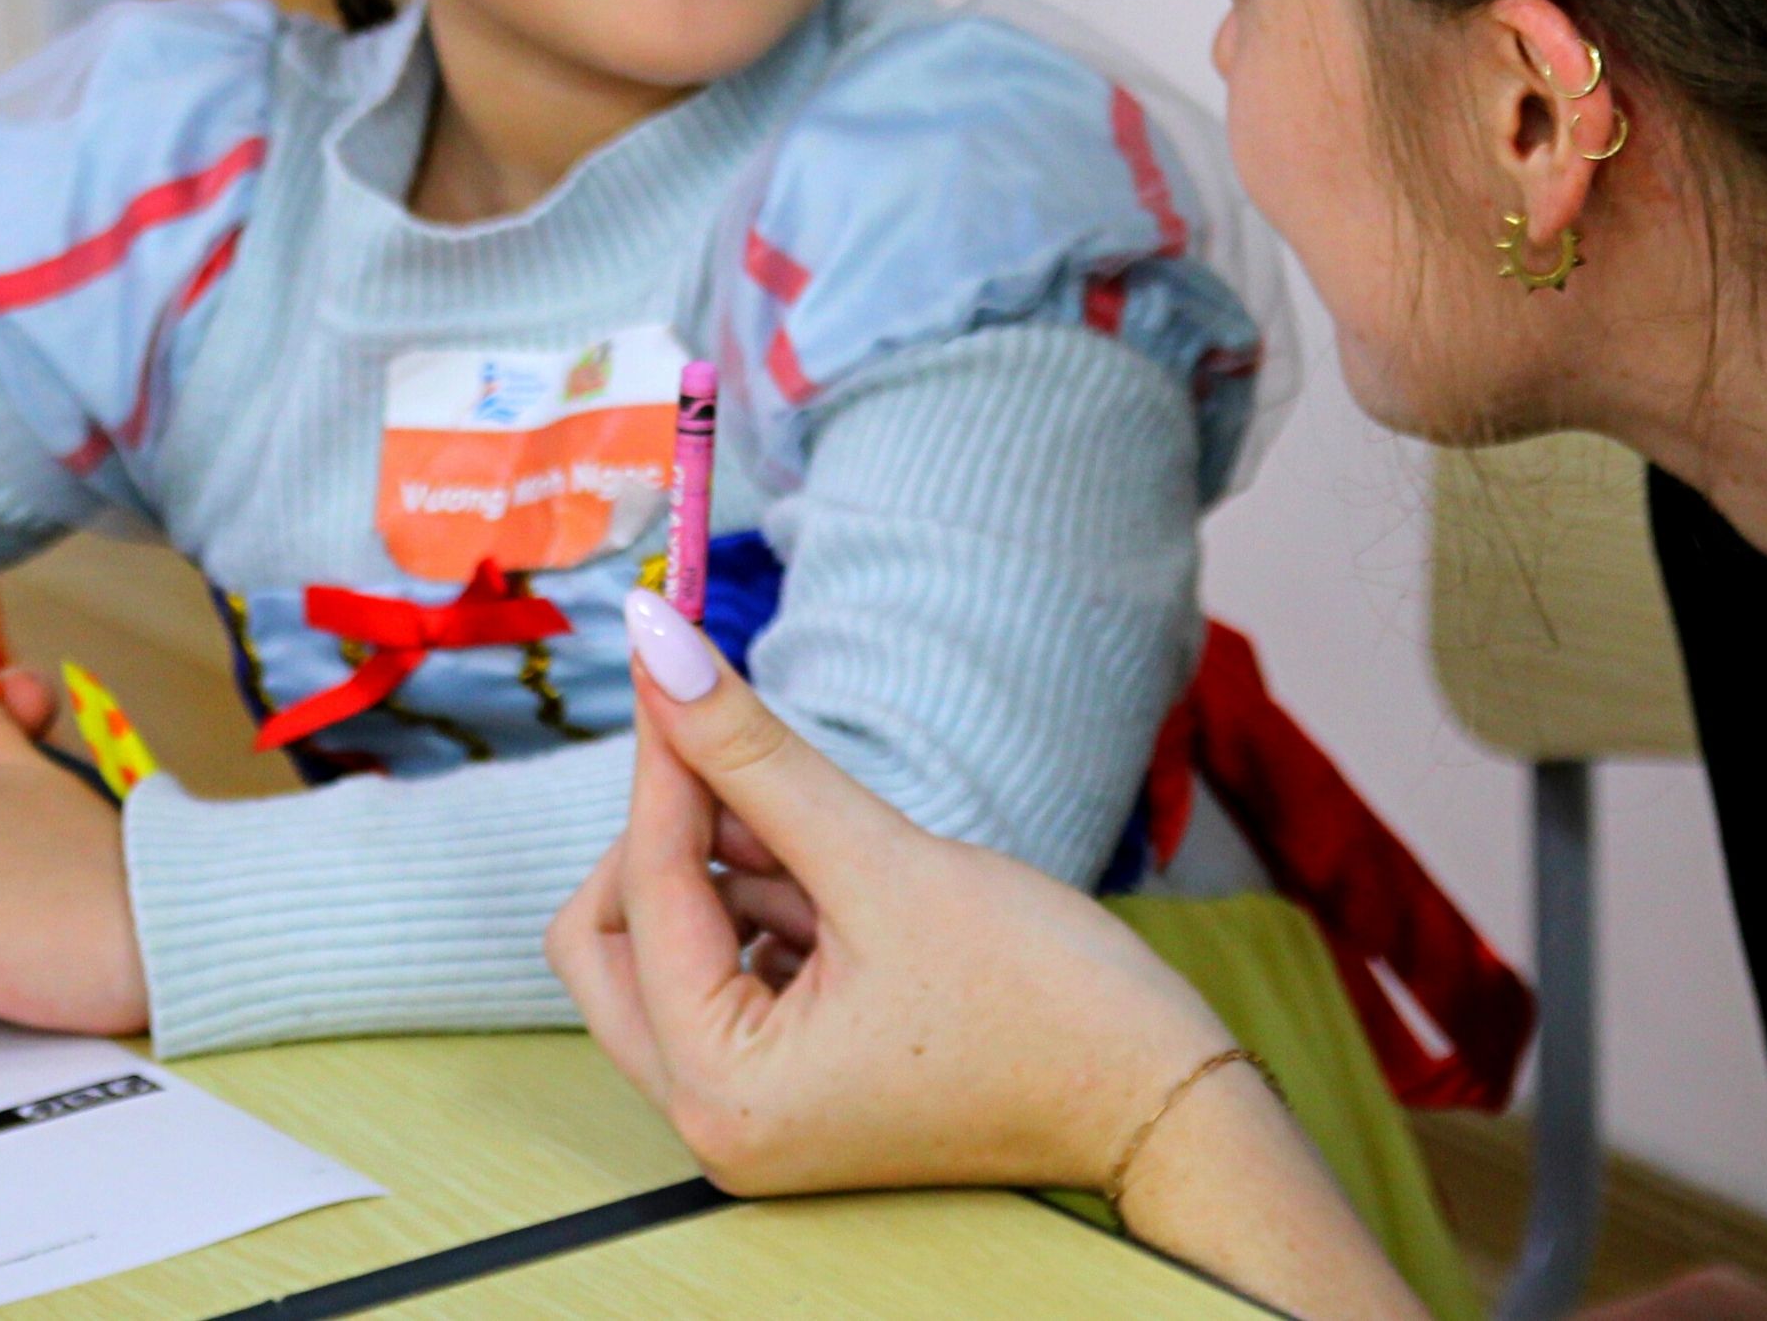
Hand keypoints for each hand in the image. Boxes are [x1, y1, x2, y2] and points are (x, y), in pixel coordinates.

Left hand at [547, 592, 1238, 1198]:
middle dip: (670, 840)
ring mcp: (748, 1115)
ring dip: (731, 874)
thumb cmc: (1044, 998)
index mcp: (722, 1090)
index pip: (645, 892)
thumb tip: (659, 642)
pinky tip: (847, 887)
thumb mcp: (886, 859)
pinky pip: (730, 977)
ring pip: (669, 951)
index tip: (671, 653)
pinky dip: (769, 913)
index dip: (665, 761)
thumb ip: (757, 754)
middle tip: (739, 759)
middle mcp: (712, 1123)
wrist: (1156, 1097)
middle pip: (610, 940)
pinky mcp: (789, 1091)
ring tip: (838, 848)